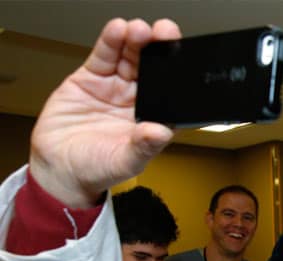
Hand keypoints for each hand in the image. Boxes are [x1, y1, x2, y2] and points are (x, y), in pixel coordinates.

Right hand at [29, 18, 180, 207]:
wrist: (59, 167)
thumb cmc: (97, 168)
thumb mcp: (124, 162)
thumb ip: (143, 147)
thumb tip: (161, 133)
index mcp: (155, 119)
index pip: (173, 92)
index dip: (179, 75)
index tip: (184, 61)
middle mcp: (139, 100)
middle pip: (154, 69)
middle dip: (160, 49)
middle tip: (166, 33)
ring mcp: (116, 86)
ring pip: (131, 57)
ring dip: (137, 41)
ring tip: (140, 30)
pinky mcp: (93, 78)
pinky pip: (105, 56)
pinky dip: (111, 41)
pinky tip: (118, 29)